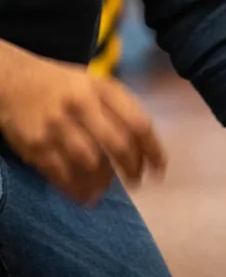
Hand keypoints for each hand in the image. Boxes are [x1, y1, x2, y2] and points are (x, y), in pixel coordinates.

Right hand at [0, 43, 166, 204]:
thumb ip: (117, 107)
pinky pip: (61, 174)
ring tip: (106, 187)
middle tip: (136, 181)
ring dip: (103, 182)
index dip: (153, 149)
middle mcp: (83, 105)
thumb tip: (141, 144)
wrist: (12, 80)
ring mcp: (58, 126)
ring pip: (91, 163)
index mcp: (103, 88)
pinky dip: (76, 190)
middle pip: (118, 145)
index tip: (160, 168)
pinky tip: (85, 196)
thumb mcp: (94, 83)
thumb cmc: (62, 84)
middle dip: (131, 168)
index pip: (138, 122)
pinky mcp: (36, 146)